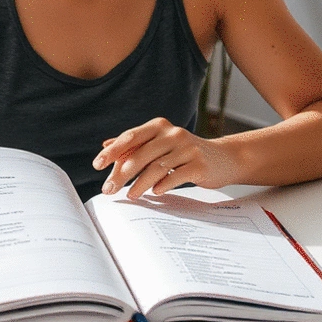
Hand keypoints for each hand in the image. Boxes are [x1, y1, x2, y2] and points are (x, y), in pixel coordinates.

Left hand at [92, 118, 239, 199]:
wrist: (224, 158)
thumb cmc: (186, 153)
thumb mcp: (161, 145)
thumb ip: (135, 145)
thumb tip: (106, 145)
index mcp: (159, 127)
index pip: (131, 137)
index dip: (113, 151)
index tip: (97, 164)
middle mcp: (173, 134)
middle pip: (141, 154)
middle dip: (122, 174)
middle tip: (108, 189)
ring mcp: (188, 148)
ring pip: (157, 167)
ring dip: (139, 184)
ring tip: (130, 195)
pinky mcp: (200, 164)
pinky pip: (176, 175)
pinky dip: (163, 185)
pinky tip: (154, 193)